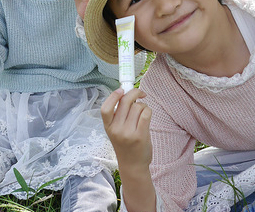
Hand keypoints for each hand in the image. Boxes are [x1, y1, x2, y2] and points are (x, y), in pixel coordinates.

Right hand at [101, 88, 155, 211]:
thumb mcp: (115, 131)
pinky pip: (146, 113)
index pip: (105, 108)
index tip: (121, 90)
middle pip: (125, 102)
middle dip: (135, 93)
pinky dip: (148, 110)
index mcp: (108, 127)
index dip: (113, 96)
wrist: (132, 166)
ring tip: (142, 113)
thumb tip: (126, 93)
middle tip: (140, 93)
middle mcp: (117, 130)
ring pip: (138, 106)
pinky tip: (147, 115)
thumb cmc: (125, 145)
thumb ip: (118, 115)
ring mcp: (128, 133)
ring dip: (142, 105)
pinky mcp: (141, 135)